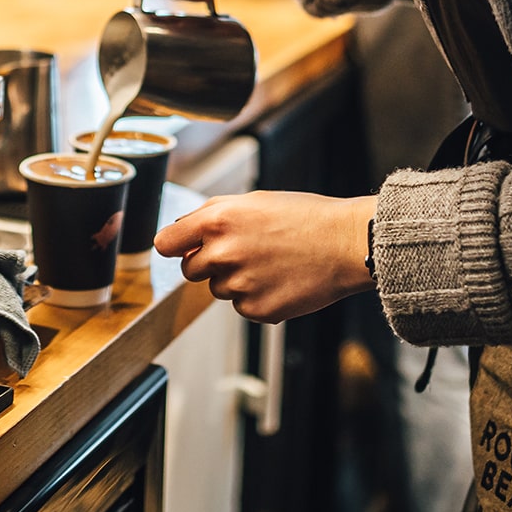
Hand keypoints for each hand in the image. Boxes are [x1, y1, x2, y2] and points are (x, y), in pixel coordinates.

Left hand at [154, 191, 375, 322]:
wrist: (346, 244)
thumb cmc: (304, 218)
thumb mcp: (253, 201)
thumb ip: (210, 215)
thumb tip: (180, 231)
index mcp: (218, 220)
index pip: (165, 243)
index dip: (174, 245)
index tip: (182, 247)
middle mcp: (223, 253)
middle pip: (190, 270)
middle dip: (208, 264)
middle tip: (243, 252)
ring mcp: (239, 285)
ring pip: (217, 290)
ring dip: (234, 280)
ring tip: (269, 263)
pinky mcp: (257, 310)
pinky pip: (241, 307)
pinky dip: (256, 297)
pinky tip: (279, 280)